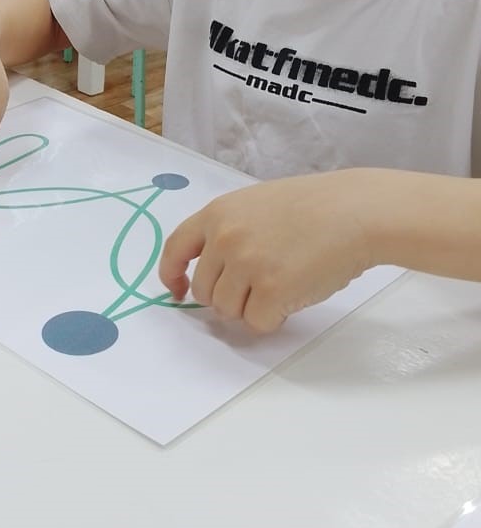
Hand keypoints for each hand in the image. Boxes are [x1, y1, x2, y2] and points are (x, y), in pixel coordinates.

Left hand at [158, 170, 375, 331]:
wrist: (356, 212)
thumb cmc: (316, 207)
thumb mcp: (258, 204)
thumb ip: (230, 231)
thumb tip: (214, 272)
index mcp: (218, 213)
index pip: (175, 250)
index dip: (172, 275)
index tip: (179, 290)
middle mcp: (225, 238)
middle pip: (203, 290)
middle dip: (226, 297)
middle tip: (258, 287)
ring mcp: (246, 265)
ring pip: (227, 310)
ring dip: (250, 308)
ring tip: (282, 284)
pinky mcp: (270, 291)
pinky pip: (256, 323)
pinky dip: (273, 319)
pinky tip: (294, 295)